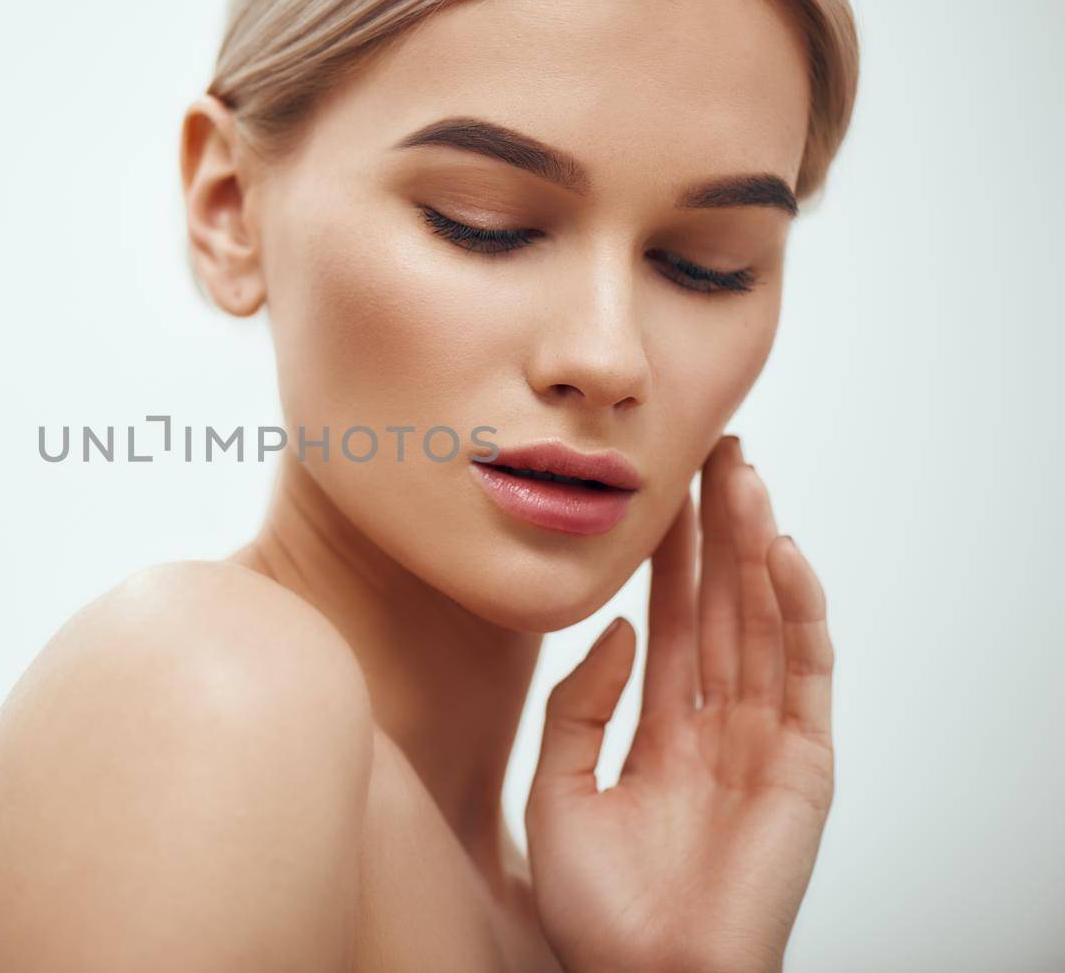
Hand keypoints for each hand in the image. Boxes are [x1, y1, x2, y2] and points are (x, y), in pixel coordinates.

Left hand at [523, 435, 834, 972]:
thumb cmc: (598, 910)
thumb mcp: (557, 789)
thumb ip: (579, 706)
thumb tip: (619, 630)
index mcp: (662, 732)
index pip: (669, 621)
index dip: (667, 556)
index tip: (661, 489)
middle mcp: (716, 727)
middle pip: (721, 608)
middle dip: (718, 530)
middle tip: (714, 452)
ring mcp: (763, 742)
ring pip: (762, 625)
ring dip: (756, 549)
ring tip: (743, 476)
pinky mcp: (803, 767)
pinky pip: (804, 676)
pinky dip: (799, 614)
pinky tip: (783, 556)